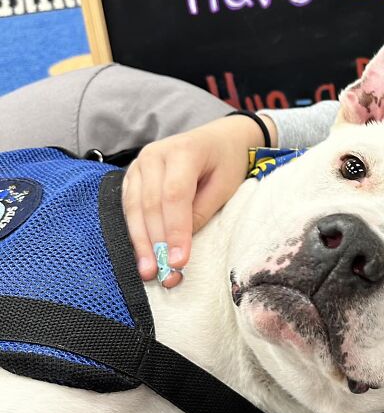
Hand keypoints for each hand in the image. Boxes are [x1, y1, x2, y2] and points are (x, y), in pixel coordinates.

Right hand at [122, 114, 276, 286]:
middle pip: (149, 204)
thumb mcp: (225, 185)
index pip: (174, 196)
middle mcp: (154, 155)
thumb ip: (201, 211)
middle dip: (156, 243)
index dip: (175, 230)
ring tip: (148, 271)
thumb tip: (178, 245)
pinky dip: (133, 231)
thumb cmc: (226, 161)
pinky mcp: (133, 176)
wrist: (218, 138)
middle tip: (163, 273)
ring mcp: (139, 164)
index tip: (179, 261)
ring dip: (140, 242)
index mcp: (182, 151)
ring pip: (133, 207)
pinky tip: (139, 253)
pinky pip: (127, 206)